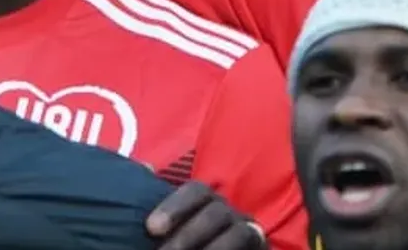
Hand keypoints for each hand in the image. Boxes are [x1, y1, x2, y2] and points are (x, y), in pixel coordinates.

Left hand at [146, 182, 266, 249]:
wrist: (209, 249)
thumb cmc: (188, 241)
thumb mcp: (173, 223)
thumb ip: (161, 207)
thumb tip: (146, 166)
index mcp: (206, 202)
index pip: (196, 192)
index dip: (175, 206)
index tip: (151, 228)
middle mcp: (230, 213)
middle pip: (217, 212)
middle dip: (189, 234)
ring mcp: (249, 232)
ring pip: (239, 233)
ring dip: (213, 249)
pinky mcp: (262, 247)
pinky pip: (252, 245)